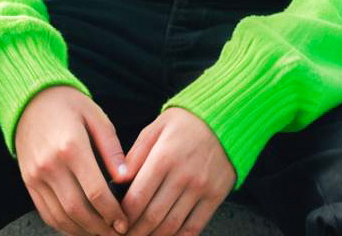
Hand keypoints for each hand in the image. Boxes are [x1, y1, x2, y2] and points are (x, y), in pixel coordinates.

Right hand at [14, 84, 131, 235]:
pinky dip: (64, 225)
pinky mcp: (29, 182)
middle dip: (100, 227)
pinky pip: (46, 213)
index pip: (95, 191)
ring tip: (101, 231)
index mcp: (71, 146)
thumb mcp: (96, 117)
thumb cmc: (69, 105)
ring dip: (83, 231)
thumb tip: (126, 179)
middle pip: (77, 210)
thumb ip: (112, 149)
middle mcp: (50, 165)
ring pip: (61, 217)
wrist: (31, 99)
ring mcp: (36, 176)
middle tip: (116, 232)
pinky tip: (80, 226)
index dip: (112, 212)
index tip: (125, 221)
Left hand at [117, 107, 235, 235]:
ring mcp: (201, 188)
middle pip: (152, 216)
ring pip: (171, 226)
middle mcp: (183, 175)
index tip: (116, 221)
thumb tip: (118, 181)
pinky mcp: (215, 196)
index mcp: (164, 156)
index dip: (123, 216)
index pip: (137, 197)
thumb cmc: (186, 122)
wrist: (225, 118)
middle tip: (126, 235)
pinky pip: (194, 227)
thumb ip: (136, 154)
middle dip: (135, 231)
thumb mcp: (157, 127)